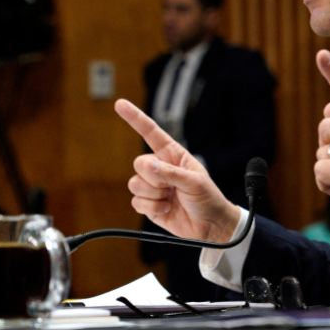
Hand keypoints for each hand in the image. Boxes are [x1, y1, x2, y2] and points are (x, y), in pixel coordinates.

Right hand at [115, 99, 240, 242]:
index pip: (151, 133)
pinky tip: (166, 208)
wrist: (209, 225)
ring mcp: (153, 186)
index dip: (135, 118)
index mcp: (173, 154)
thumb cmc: (207, 198)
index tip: (120, 104)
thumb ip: (170, 173)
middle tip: (173, 187)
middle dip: (155, 178)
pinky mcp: (148, 204)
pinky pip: (136, 202)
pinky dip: (152, 208)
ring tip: (171, 198)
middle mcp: (160, 167)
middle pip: (139, 164)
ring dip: (154, 195)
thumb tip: (147, 166)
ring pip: (135, 184)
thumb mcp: (194, 182)